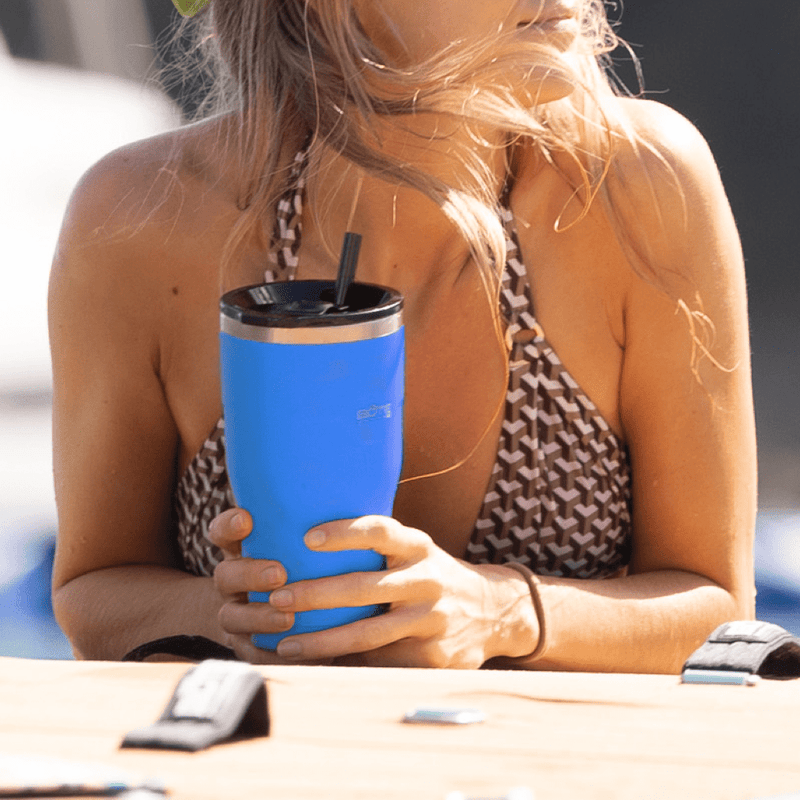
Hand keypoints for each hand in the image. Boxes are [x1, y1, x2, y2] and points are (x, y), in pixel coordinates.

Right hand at [207, 508, 331, 664]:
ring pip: (232, 616)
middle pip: (225, 575)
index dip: (229, 525)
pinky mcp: (248, 647)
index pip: (223, 531)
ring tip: (287, 618)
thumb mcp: (310, 543)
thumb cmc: (311, 565)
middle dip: (250, 573)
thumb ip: (318, 524)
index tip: (247, 519)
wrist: (293, 616)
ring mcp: (236, 614)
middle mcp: (233, 580)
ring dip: (259, 617)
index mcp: (243, 549)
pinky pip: (252, 653)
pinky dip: (270, 653)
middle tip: (279, 573)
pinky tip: (291, 653)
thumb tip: (360, 489)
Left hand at [261, 515, 540, 667]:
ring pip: (368, 634)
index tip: (307, 537)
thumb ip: (377, 549)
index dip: (345, 532)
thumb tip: (304, 543)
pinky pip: (380, 662)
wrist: (494, 611)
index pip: (380, 531)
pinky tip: (315, 666)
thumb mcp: (415, 552)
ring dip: (322, 640)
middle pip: (365, 587)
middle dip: (316, 594)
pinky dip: (345, 665)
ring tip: (284, 642)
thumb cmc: (430, 576)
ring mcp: (432, 619)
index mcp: (418, 546)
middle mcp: (427, 579)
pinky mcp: (433, 657)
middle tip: (277, 598)